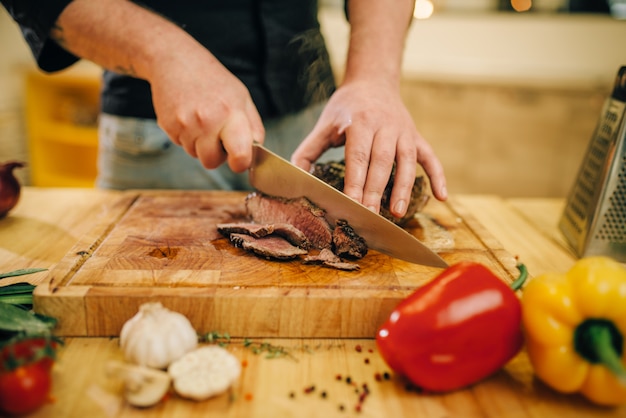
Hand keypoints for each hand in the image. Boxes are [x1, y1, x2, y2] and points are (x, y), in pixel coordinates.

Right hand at [149, 43, 264, 172]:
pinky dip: (186, 136)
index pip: (240, 155)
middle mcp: (208, 120)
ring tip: (201, 120)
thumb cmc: (213, 80)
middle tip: (218, 137)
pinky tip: (188, 116)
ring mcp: (186, 124)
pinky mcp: (168, 126)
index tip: (239, 160)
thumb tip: (256, 154)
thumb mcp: (242, 97)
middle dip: (216, 156)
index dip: (240, 163)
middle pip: (212, 162)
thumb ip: (253, 127)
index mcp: (232, 113)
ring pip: (195, 155)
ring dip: (200, 144)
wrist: (176, 61)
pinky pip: (181, 145)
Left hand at [291, 80, 446, 217]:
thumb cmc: (345, 108)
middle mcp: (384, 125)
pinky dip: (438, 176)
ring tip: (398, 213)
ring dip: (403, 188)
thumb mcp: (324, 124)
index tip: (351, 204)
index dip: (355, 181)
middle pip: (381, 162)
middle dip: (376, 190)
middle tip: (370, 216)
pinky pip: (430, 157)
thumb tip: (293, 177)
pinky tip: (441, 197)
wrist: (373, 81)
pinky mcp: (416, 137)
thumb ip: (308, 150)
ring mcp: (404, 131)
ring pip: (406, 162)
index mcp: (358, 122)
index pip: (357, 156)